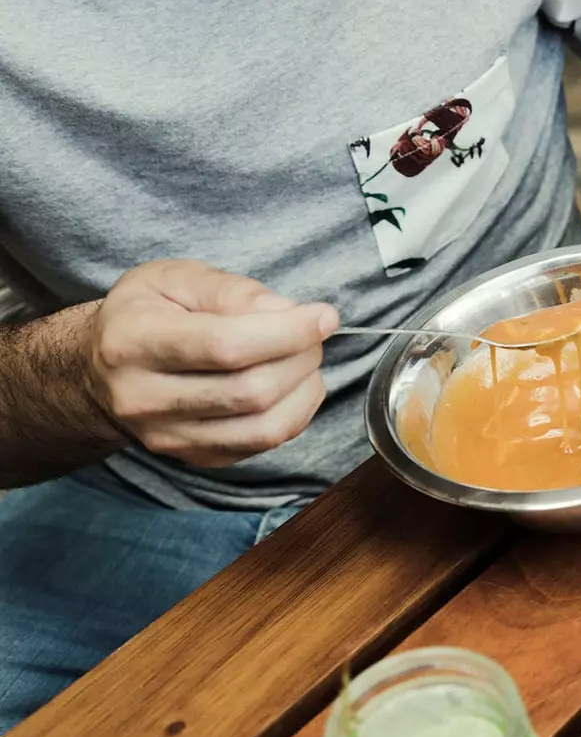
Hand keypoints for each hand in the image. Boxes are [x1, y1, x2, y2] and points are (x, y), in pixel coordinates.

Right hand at [87, 261, 337, 469]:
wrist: (100, 370)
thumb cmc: (146, 313)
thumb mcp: (175, 278)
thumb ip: (231, 290)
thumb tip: (288, 312)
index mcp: (132, 342)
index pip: (224, 346)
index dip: (287, 332)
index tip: (323, 316)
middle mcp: (142, 399)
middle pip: (251, 390)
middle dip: (302, 357)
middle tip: (313, 332)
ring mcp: (167, 437)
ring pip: (264, 427)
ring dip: (306, 389)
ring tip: (306, 358)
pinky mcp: (194, 458)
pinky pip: (264, 444)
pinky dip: (296, 412)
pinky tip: (293, 385)